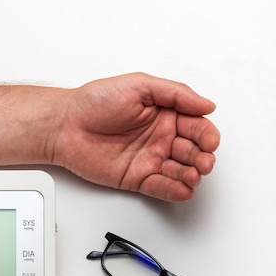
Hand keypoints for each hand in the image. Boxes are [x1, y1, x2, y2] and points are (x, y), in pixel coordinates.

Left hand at [52, 73, 220, 201]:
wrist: (65, 125)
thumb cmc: (95, 101)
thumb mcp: (139, 85)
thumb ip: (175, 94)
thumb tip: (206, 104)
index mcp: (164, 114)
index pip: (196, 126)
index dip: (207, 135)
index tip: (210, 142)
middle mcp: (160, 137)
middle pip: (193, 151)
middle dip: (202, 158)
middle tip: (203, 162)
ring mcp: (149, 159)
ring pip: (180, 171)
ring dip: (191, 175)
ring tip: (193, 176)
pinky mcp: (136, 178)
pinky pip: (160, 187)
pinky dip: (174, 190)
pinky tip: (183, 189)